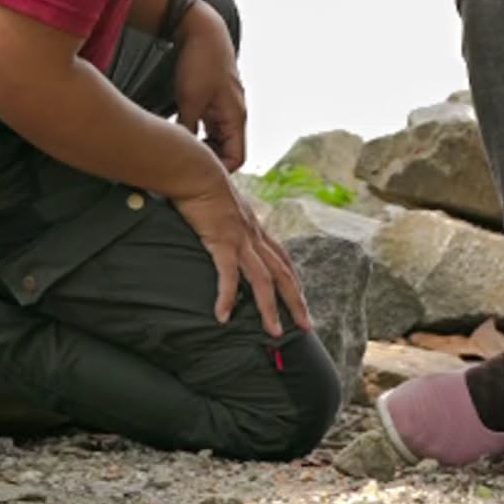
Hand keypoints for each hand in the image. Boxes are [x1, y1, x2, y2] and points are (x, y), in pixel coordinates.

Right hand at [170, 161, 312, 333]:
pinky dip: (227, 297)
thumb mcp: (224, 207)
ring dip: (270, 308)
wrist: (197, 170)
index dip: (294, 282)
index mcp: (256, 229)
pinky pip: (228, 275)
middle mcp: (255, 236)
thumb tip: (223, 231)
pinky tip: (222, 316)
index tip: (301, 301)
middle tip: (306, 327)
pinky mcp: (222, 241)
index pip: (283, 260)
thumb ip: (228, 222)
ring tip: (274, 332)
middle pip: (284, 274)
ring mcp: (241, 239)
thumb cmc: (205, 186)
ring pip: (264, 280)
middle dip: (297, 302)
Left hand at [173, 2, 246, 171]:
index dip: (218, 171)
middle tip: (183, 167)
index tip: (194, 175)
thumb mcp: (189, 100)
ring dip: (203, 146)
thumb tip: (178, 155)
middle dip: (210, 161)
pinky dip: (200, 133)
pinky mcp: (216, 97)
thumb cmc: (199, 62)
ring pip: (219, 137)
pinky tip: (180, 133)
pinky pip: (212, 124)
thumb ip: (187, 129)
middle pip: (229, 150)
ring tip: (180, 152)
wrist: (202, 29)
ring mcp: (227, 104)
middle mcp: (236, 112)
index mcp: (235, 116)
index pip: (236, 158)